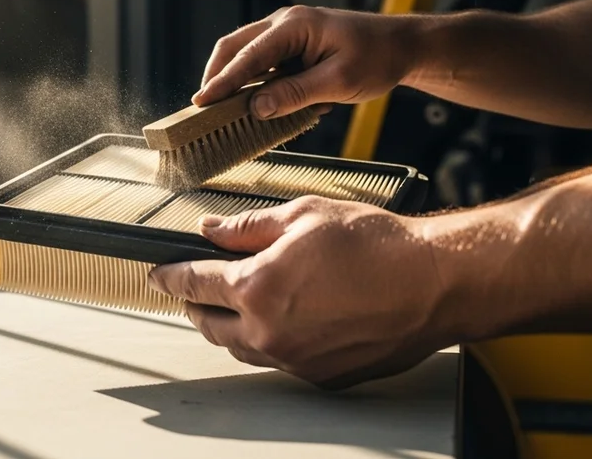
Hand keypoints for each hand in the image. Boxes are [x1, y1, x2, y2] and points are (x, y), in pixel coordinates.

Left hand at [147, 196, 450, 388]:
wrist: (433, 284)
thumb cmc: (377, 245)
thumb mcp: (302, 216)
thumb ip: (246, 226)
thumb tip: (210, 229)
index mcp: (256, 288)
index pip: (193, 283)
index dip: (170, 274)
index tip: (158, 272)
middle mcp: (269, 332)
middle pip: (208, 324)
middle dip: (194, 304)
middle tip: (194, 287)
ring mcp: (295, 359)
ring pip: (241, 348)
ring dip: (229, 326)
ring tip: (236, 303)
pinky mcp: (322, 376)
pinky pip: (279, 361)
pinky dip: (268, 341)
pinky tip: (282, 320)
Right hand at [194, 6, 418, 119]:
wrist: (402, 46)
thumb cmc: (377, 58)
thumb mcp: (338, 82)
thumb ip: (296, 94)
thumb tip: (257, 107)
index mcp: (294, 26)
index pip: (247, 56)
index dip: (222, 81)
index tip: (201, 102)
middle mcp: (284, 23)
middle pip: (235, 47)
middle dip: (216, 75)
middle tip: (203, 106)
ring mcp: (288, 32)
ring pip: (246, 54)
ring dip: (234, 79)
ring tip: (222, 108)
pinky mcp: (293, 45)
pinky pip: (264, 61)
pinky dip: (253, 81)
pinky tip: (254, 102)